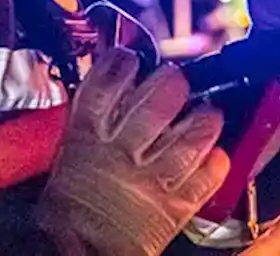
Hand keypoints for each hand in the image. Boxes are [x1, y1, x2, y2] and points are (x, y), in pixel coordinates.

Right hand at [37, 48, 228, 255]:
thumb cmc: (64, 222)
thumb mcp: (62, 166)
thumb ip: (84, 132)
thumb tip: (105, 102)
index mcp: (85, 140)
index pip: (105, 84)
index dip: (122, 64)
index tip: (131, 58)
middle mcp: (123, 151)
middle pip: (158, 100)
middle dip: (172, 83)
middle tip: (175, 82)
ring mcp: (153, 177)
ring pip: (192, 133)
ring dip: (205, 119)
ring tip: (207, 113)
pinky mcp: (175, 205)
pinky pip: (208, 176)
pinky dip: (217, 163)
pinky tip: (216, 155)